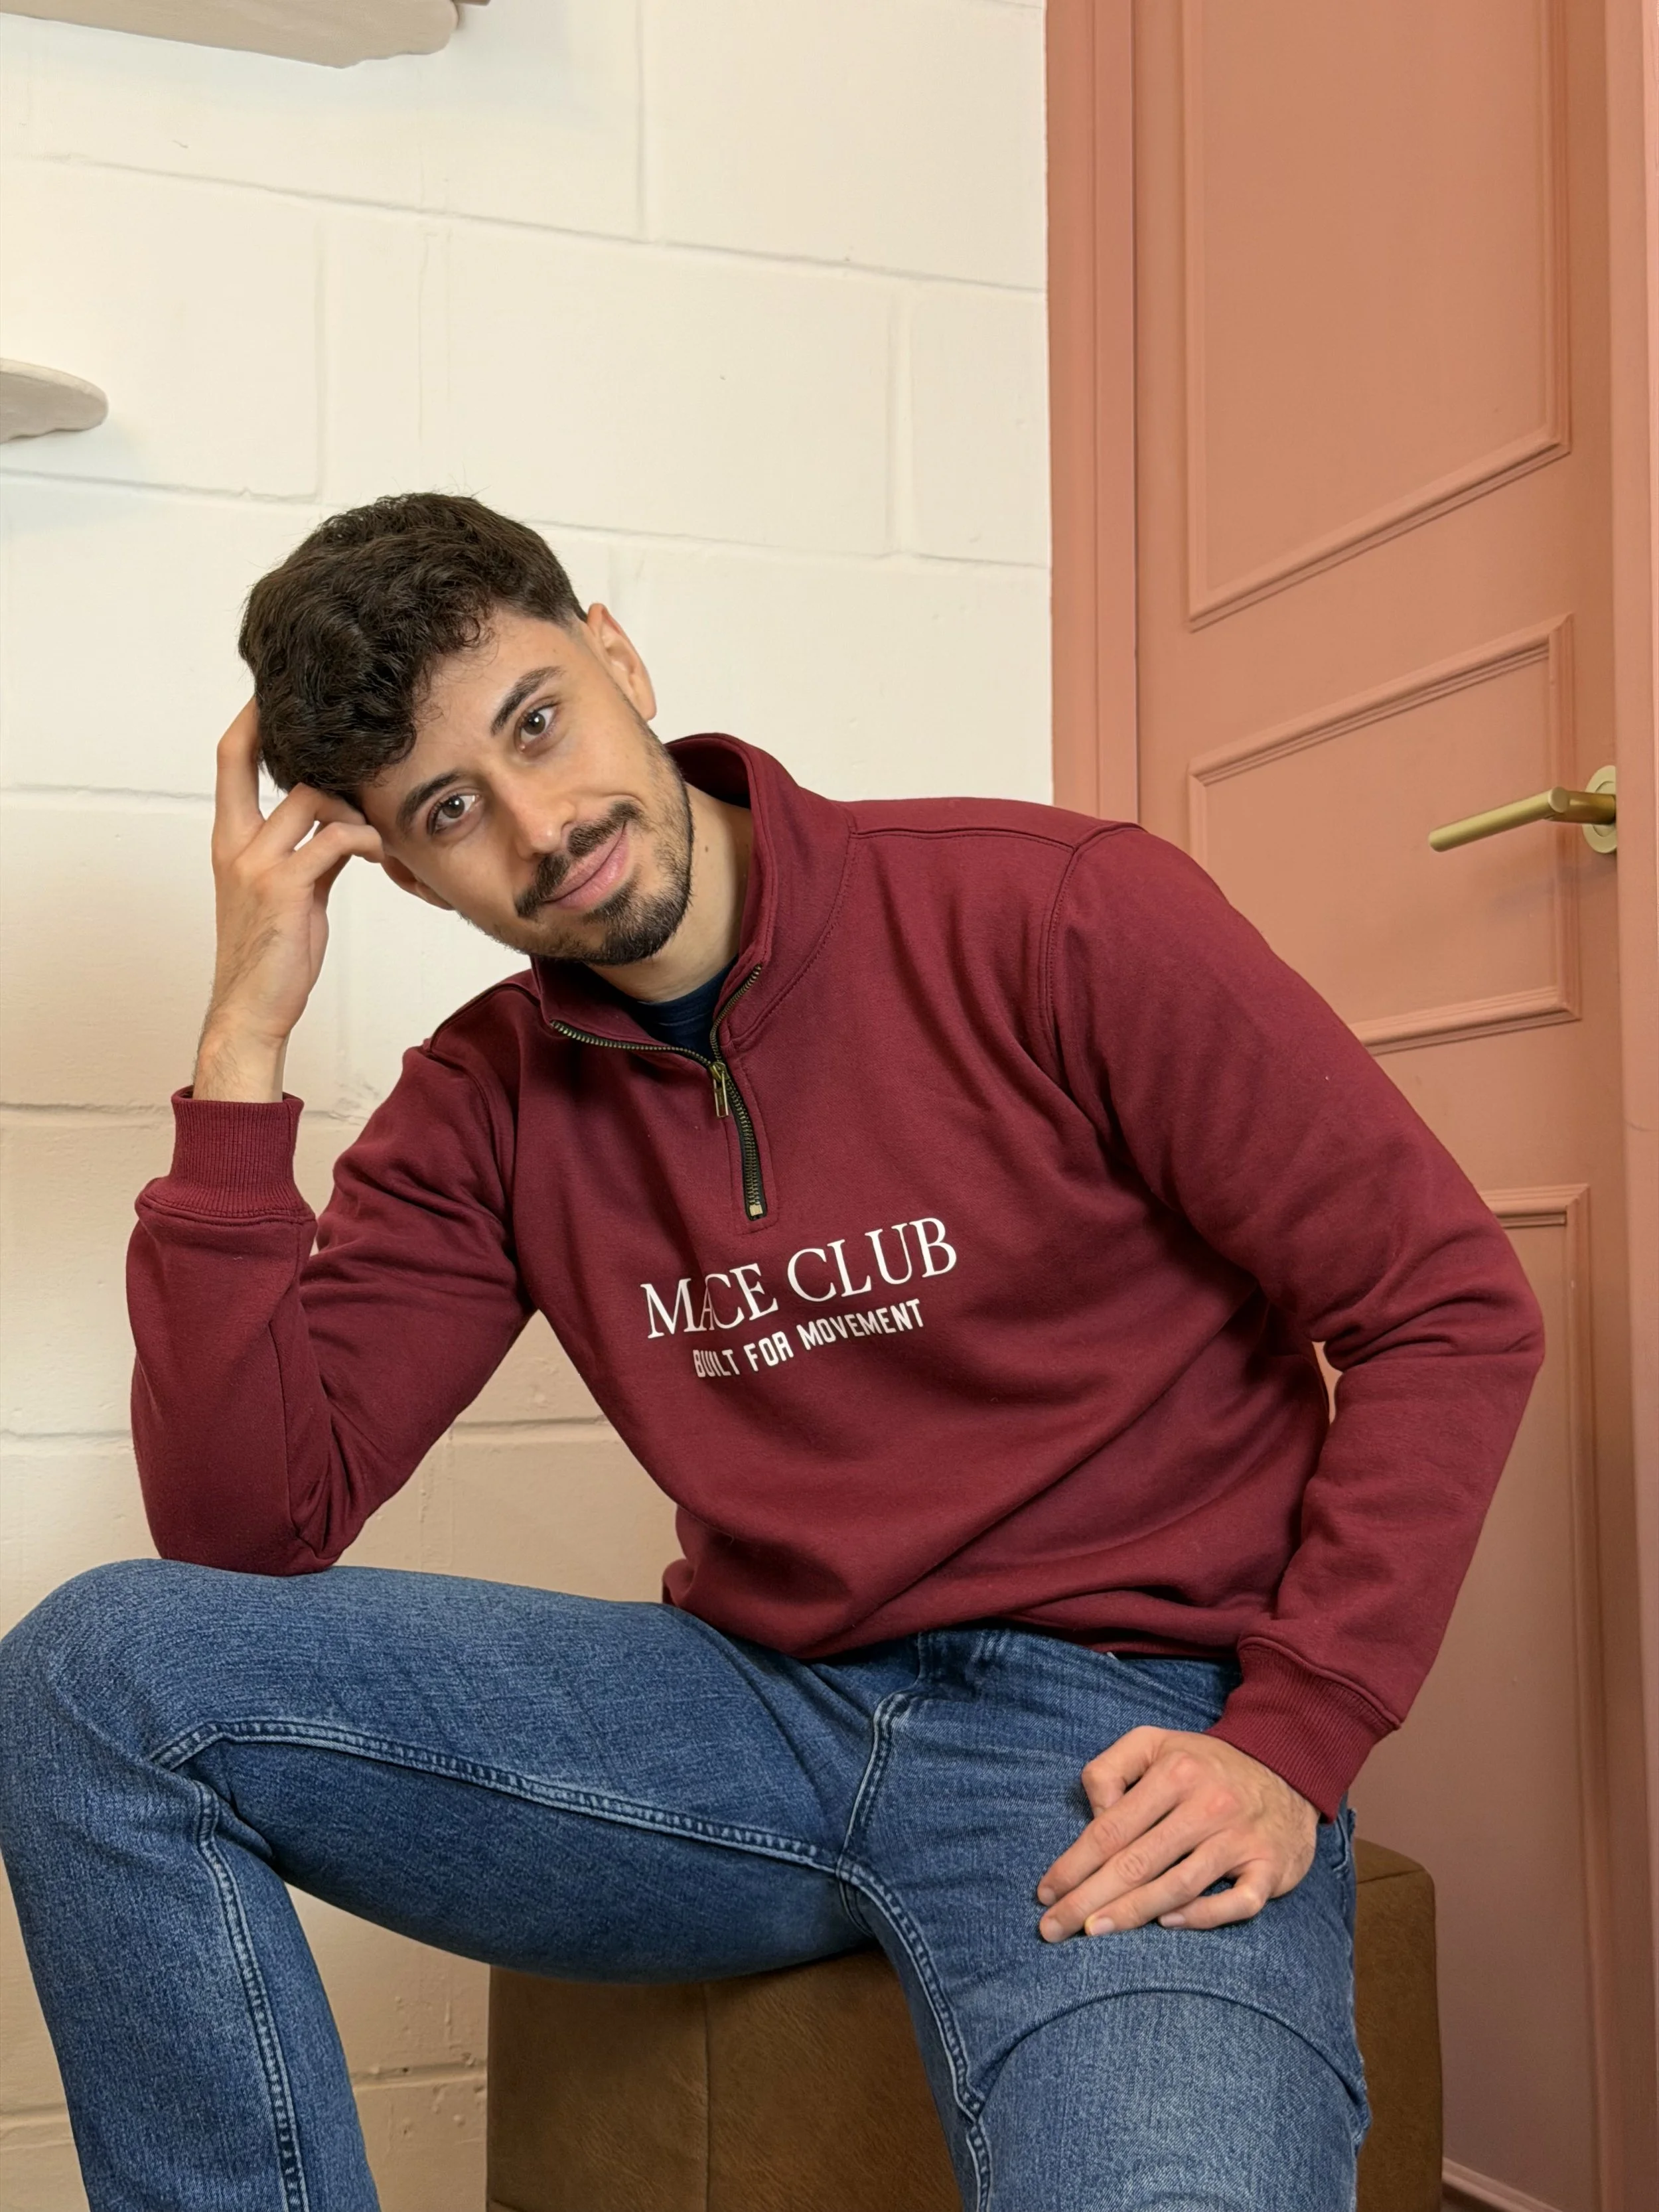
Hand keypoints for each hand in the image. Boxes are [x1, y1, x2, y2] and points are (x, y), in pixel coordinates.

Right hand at [193, 702, 382, 1101]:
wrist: (250, 1011)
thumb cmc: (274, 956)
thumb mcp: (292, 894)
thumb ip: (310, 853)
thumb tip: (345, 828)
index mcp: (230, 840)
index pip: (230, 760)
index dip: (251, 720)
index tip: (273, 692)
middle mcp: (235, 842)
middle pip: (261, 758)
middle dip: (312, 747)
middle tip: (360, 755)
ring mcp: (256, 862)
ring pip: (313, 796)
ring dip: (356, 809)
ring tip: (378, 837)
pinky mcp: (283, 886)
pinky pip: (336, 839)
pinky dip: (367, 842)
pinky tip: (381, 860)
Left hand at [1035, 1727, 1315, 1939]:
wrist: (1287, 1767)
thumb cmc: (1204, 1763)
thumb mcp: (1153, 1742)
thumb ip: (1111, 1769)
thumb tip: (1093, 1816)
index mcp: (1175, 1774)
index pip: (1111, 1828)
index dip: (1074, 1863)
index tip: (1045, 1892)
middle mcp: (1208, 1806)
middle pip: (1136, 1863)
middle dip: (1088, 1899)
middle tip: (1053, 1928)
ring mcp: (1241, 1840)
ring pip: (1178, 1886)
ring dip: (1131, 1914)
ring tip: (1092, 1932)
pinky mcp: (1271, 1869)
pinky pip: (1236, 1904)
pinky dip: (1201, 1917)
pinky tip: (1166, 1925)